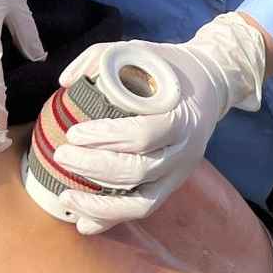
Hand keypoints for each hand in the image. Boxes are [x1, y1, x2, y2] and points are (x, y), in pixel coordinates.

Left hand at [51, 13, 266, 234]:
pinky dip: (111, 219)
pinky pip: (141, 210)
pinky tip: (82, 221)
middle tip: (62, 155)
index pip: (143, 135)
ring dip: (100, 205)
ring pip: (140, 203)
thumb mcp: (140, 51)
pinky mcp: (170, 187)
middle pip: (137, 171)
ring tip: (65, 195)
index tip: (74, 132)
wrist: (210, 86)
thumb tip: (65, 81)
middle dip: (93, 168)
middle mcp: (184, 152)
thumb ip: (101, 58)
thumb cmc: (168, 69)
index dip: (105, 138)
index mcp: (181, 118)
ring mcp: (179, 174)